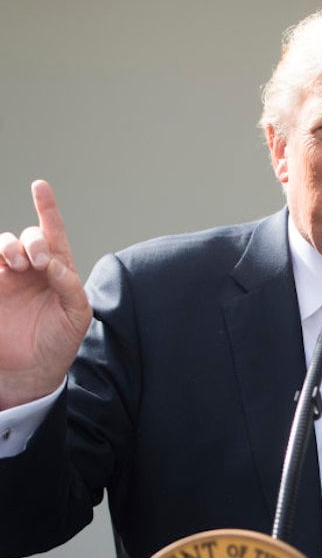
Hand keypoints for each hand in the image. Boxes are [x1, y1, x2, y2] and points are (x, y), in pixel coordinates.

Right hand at [0, 180, 91, 408]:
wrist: (32, 370)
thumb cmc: (60, 341)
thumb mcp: (77, 314)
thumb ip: (70, 286)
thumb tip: (54, 264)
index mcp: (58, 270)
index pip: (53, 232)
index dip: (47, 208)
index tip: (39, 186)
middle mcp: (31, 269)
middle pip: (27, 236)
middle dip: (32, 240)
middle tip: (37, 262)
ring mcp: (7, 277)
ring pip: (2, 245)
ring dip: (10, 247)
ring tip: (17, 264)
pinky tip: (1, 265)